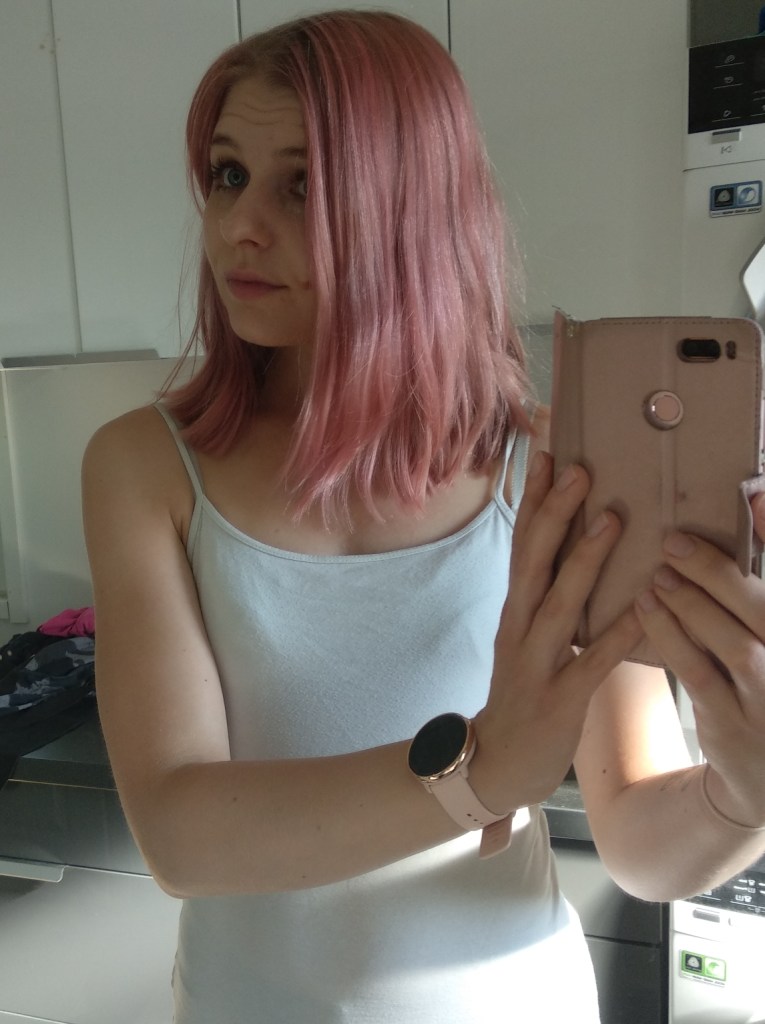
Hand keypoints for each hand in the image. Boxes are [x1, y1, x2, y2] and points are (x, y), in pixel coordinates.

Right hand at [472, 454, 643, 812]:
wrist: (496, 763)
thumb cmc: (521, 691)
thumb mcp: (524, 635)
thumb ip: (545, 594)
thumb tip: (575, 547)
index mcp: (514, 607)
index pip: (521, 541)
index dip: (532, 496)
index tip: (545, 450)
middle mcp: (518, 626)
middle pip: (532, 561)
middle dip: (553, 512)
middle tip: (579, 467)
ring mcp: (534, 662)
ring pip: (558, 603)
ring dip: (583, 559)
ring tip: (612, 519)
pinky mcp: (558, 698)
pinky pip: (590, 661)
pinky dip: (616, 633)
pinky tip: (642, 607)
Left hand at [634, 503, 764, 827]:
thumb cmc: (762, 681)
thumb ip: (748, 585)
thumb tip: (747, 500)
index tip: (754, 494)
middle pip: (764, 609)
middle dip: (718, 571)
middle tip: (673, 539)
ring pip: (735, 645)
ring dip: (692, 605)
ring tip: (657, 574)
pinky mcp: (735, 724)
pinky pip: (701, 676)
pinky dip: (673, 639)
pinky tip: (646, 609)